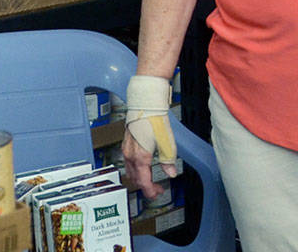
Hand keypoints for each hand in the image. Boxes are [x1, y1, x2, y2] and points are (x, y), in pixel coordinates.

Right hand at [123, 75, 179, 199]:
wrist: (146, 104)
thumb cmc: (155, 120)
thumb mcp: (167, 143)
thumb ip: (168, 161)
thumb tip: (171, 173)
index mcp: (140, 158)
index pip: (143, 182)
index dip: (151, 191)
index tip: (158, 193)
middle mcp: (130, 155)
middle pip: (136, 179)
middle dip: (146, 186)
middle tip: (157, 188)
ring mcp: (126, 149)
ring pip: (130, 171)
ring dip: (140, 178)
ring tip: (151, 179)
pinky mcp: (126, 143)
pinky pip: (128, 162)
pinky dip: (135, 169)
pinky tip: (143, 166)